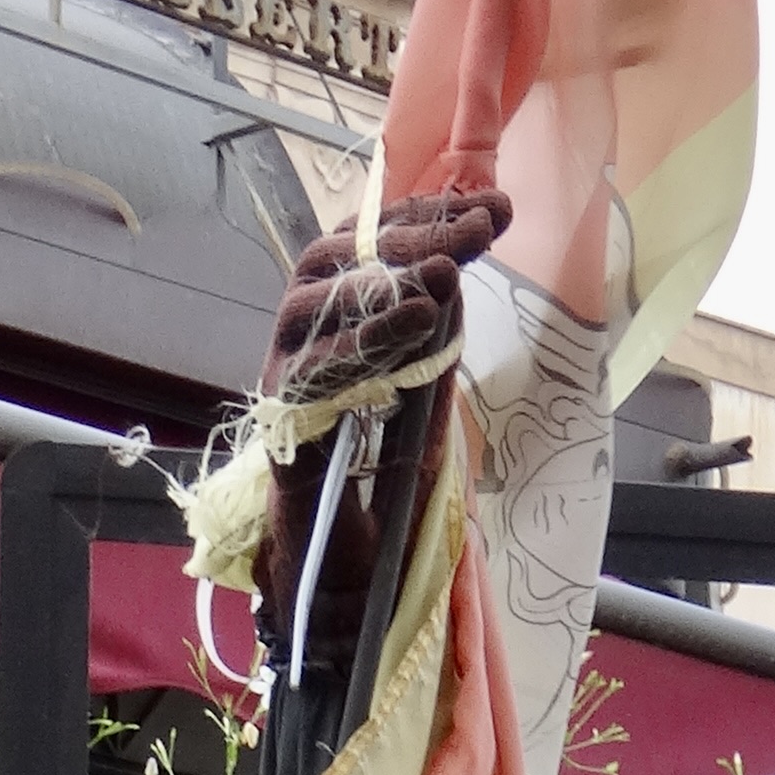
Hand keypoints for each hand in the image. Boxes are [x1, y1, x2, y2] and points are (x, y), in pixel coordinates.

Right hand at [255, 188, 513, 657]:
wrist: (342, 568)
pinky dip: (370, 335)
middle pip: (349, 254)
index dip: (428, 214)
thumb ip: (435, 340)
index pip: (376, 242)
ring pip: (320, 293)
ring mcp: (290, 368)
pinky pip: (318, 359)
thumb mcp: (427, 396)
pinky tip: (418, 319)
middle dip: (418, 231)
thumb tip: (455, 271)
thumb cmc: (381, 482)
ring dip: (388, 273)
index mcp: (341, 317)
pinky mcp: (284, 412)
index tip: (490, 207)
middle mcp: (308, 331)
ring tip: (448, 269)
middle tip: (479, 227)